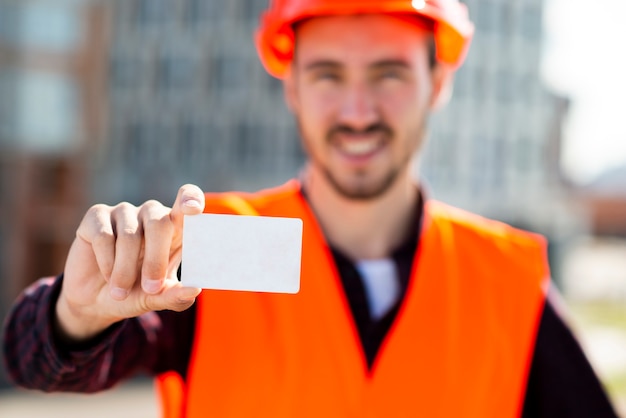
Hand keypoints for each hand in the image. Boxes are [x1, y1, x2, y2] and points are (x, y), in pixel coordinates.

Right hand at [55, 184, 204, 341]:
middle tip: (151, 288)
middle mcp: (152, 214)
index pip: (188, 201)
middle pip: (159, 223)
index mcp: (175, 228)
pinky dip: (107, 262)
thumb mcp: (157, 298)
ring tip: (121, 291)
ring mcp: (125, 212)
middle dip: (156, 260)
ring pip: (130, 235)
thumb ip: (176, 295)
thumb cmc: (136, 293)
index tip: (193, 209)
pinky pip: (104, 237)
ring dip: (126, 270)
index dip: (191, 199)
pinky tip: (107, 275)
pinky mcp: (97, 215)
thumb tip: (195, 290)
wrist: (96, 302)